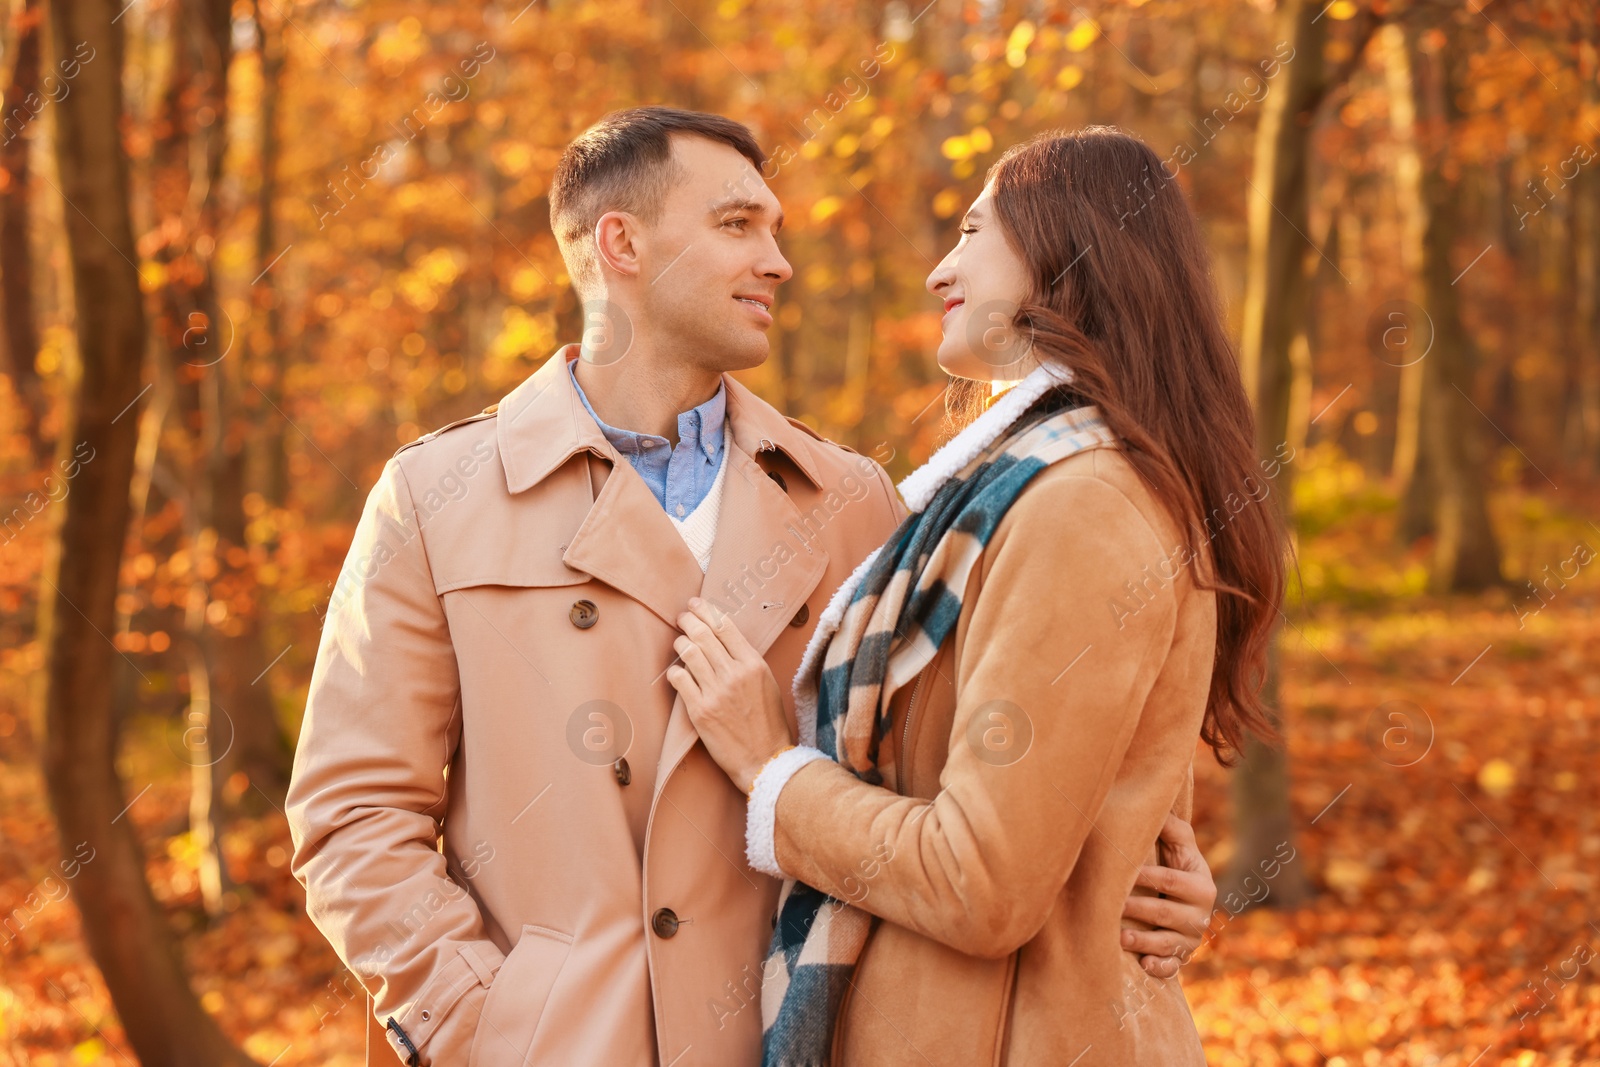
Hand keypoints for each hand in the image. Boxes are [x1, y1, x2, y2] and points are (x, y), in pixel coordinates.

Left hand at [666, 598, 793, 793]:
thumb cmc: (768, 723)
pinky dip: (675, 670)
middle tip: (682, 616)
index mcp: (754, 664)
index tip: (696, 604)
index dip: (707, 610)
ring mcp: (716, 692)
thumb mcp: (768, 684)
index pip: (725, 626)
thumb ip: (747, 662)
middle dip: (688, 620)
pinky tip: (677, 671)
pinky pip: (679, 678)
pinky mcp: (700, 710)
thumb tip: (724, 642)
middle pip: (703, 634)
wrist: (765, 760)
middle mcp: (734, 673)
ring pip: (688, 652)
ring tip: (679, 641)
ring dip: (680, 642)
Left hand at [1120, 812, 1216, 977]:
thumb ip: (1173, 829)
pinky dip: (1160, 967)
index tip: (1123, 872)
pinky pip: (1173, 967)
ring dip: (1144, 941)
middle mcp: (1200, 915)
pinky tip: (1144, 964)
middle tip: (1112, 907)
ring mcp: (1191, 939)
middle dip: (1139, 909)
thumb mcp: (1180, 846)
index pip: (1171, 880)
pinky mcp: (1181, 958)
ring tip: (1120, 937)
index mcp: (1200, 885)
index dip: (1147, 876)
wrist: (1184, 901)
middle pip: (1166, 913)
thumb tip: (1159, 805)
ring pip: (1168, 943)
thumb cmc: (1175, 866)